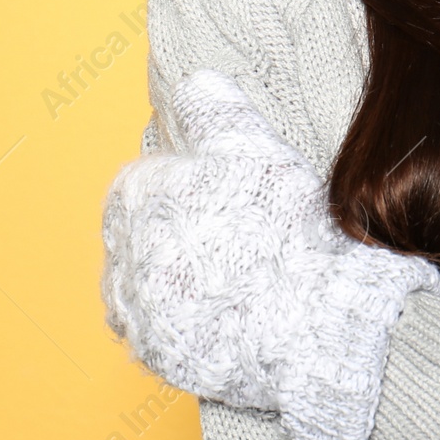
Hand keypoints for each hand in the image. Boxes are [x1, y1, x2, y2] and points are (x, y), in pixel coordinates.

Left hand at [100, 68, 439, 439]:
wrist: (315, 324)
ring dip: (172, 275)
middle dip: (175, 228)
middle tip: (229, 234)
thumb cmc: (287, 232)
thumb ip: (215, 110)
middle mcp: (124, 258)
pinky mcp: (159, 357)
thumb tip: (194, 82)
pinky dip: (180, 319)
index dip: (186, 181)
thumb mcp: (256, 150)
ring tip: (226, 275)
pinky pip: (157, 330)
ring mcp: (139, 313)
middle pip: (140, 231)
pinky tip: (219, 310)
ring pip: (144, 282)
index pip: (144, 180)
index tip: (223, 193)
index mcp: (137, 199)